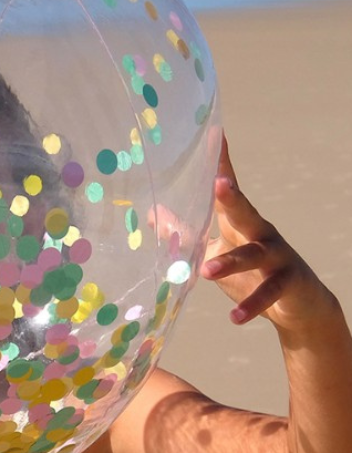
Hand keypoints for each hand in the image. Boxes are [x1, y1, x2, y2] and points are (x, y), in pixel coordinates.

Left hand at [200, 135, 333, 330]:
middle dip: (231, 197)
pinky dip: (251, 305)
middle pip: (245, 211)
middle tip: (219, 184)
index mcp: (240, 222)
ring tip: (208, 271)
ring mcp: (277, 256)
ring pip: (254, 255)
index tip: (215, 134)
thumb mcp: (217, 250)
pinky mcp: (288, 282)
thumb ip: (188, 233)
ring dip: (231, 262)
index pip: (228, 189)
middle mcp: (260, 232)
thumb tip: (151, 214)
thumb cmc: (251, 272)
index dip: (221, 164)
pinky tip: (234, 318)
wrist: (299, 305)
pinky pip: (269, 293)